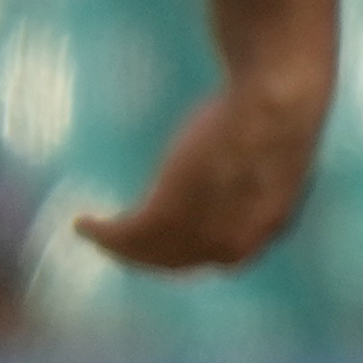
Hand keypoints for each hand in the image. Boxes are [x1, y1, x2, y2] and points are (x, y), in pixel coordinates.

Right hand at [80, 77, 329, 277]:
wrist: (275, 101)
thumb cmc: (279, 107)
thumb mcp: (270, 153)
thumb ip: (253, 174)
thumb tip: (236, 166)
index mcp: (269, 227)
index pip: (219, 255)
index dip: (185, 250)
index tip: (161, 240)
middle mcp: (238, 243)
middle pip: (178, 261)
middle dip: (144, 253)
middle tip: (117, 243)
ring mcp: (203, 232)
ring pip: (148, 252)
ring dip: (116, 246)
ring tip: (93, 232)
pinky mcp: (167, 213)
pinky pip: (124, 235)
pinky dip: (100, 233)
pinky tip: (83, 223)